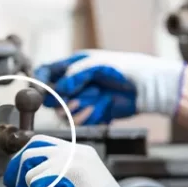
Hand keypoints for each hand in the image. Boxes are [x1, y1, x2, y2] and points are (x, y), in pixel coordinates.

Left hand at [3, 135, 163, 186]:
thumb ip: (53, 179)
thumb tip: (27, 180)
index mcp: (81, 153)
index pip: (45, 143)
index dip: (27, 158)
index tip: (16, 177)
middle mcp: (76, 151)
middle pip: (33, 146)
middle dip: (17, 167)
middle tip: (10, 186)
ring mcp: (72, 158)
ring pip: (29, 163)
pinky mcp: (67, 170)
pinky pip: (34, 181)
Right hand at [34, 50, 185, 124]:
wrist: (147, 88)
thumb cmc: (125, 69)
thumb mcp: (97, 66)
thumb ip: (75, 75)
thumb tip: (59, 89)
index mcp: (74, 65)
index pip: (47, 71)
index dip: (41, 80)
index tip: (42, 91)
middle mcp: (76, 83)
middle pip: (53, 97)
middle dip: (61, 101)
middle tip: (72, 100)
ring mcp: (83, 99)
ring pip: (65, 112)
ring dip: (78, 109)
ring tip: (95, 100)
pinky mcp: (92, 113)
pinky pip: (81, 121)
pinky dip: (90, 116)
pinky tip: (103, 108)